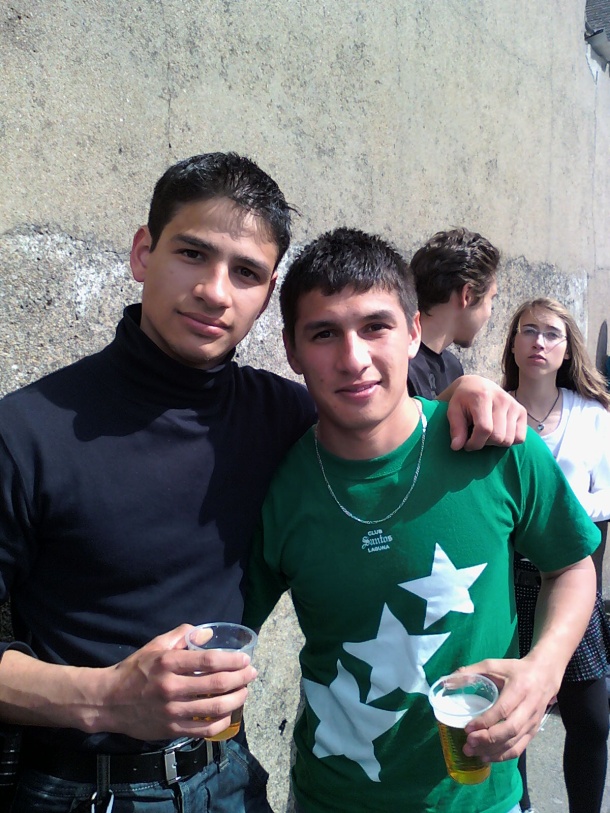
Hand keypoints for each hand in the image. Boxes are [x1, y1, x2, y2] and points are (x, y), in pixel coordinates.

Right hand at [94, 624, 256, 740]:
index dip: (232, 660)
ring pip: (214, 707)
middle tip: (252, 674)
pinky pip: (203, 729)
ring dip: (236, 699)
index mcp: (168, 663)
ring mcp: (172, 711)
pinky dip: (221, 721)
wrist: (108, 701)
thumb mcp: (155, 646)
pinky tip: (228, 713)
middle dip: (240, 678)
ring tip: (244, 691)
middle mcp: (171, 687)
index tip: (245, 659)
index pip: (209, 660)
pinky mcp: (171, 730)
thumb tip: (208, 633)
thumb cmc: (134, 670)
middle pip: (216, 684)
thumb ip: (181, 636)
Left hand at [442, 375, 526, 450]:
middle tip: (475, 437)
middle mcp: (502, 399)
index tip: (466, 444)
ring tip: (486, 434)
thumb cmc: (463, 400)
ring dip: (495, 443)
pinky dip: (509, 440)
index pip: (484, 429)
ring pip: (508, 440)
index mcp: (483, 397)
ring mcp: (514, 405)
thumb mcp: (453, 410)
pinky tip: (498, 432)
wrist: (477, 385)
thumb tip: (456, 447)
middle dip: (484, 443)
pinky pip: (519, 438)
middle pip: (498, 437)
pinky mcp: (522, 411)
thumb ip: (455, 428)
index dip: (474, 442)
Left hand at [456, 656, 558, 762]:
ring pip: (514, 742)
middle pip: (509, 729)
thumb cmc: (516, 669)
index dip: (485, 721)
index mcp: (519, 688)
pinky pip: (519, 748)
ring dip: (493, 750)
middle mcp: (528, 707)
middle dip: (487, 739)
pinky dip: (503, 756)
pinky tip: (487, 756)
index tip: (467, 727)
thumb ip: (471, 672)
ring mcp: (533, 722)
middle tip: (468, 743)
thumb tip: (447, 681)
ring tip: (473, 752)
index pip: (503, 709)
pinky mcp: (533, 731)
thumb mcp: (494, 664)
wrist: (544, 675)